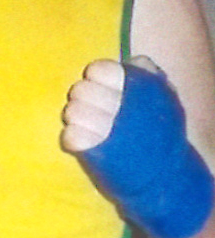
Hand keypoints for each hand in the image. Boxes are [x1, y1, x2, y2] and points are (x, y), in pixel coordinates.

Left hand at [65, 57, 212, 237]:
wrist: (168, 178)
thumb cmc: (160, 134)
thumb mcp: (164, 100)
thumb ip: (149, 77)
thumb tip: (134, 59)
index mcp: (139, 89)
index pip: (100, 68)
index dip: (96, 76)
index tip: (101, 87)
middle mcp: (124, 106)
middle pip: (79, 89)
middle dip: (81, 98)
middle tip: (91, 109)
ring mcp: (109, 129)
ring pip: (71, 111)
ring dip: (75, 118)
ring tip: (87, 126)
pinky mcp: (96, 153)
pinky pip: (70, 136)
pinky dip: (73, 139)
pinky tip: (84, 142)